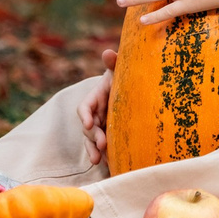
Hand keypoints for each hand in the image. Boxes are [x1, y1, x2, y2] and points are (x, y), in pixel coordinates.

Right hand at [75, 47, 116, 165]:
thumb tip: (108, 52)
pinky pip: (102, 147)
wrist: (133, 90)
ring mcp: (101, 126)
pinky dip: (104, 156)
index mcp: (96, 97)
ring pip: (92, 140)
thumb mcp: (120, 69)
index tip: (90, 123)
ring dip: (93, 150)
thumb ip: (114, 62)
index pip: (85, 107)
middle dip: (93, 136)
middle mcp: (95, 113)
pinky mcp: (108, 135)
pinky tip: (110, 165)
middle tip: (102, 144)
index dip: (86, 115)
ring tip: (99, 160)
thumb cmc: (125, 78)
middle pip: (88, 127)